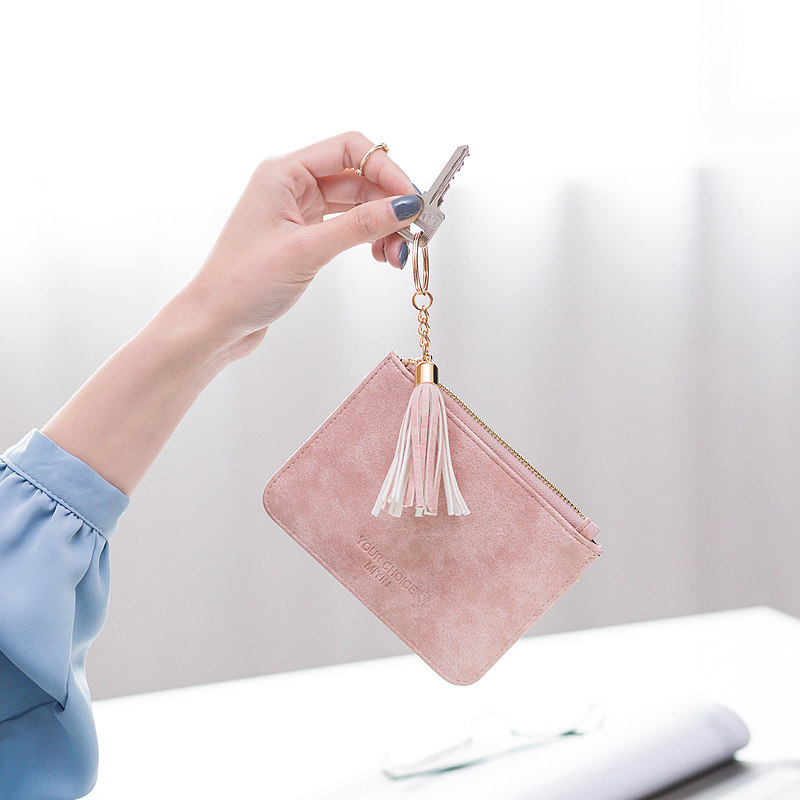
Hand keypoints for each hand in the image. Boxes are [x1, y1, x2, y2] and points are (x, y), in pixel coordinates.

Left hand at [189, 131, 421, 361]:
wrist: (215, 323)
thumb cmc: (241, 284)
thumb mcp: (306, 251)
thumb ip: (359, 226)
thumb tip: (404, 207)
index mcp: (283, 172)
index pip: (349, 149)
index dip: (386, 170)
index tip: (412, 199)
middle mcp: (292, 186)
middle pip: (358, 178)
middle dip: (389, 203)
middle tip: (415, 232)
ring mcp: (298, 212)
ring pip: (356, 205)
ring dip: (382, 225)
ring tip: (398, 254)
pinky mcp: (304, 238)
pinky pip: (347, 227)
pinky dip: (369, 238)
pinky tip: (382, 255)